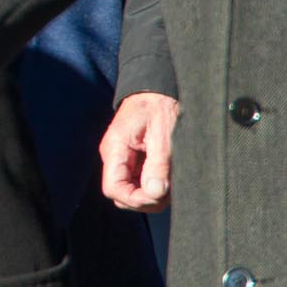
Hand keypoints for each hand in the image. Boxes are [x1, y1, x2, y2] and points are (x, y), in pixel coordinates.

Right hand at [99, 91, 178, 211]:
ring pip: (134, 190)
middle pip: (122, 194)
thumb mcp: (163, 133)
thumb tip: (154, 193)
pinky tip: (170, 174)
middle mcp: (115, 156)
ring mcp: (125, 159)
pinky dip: (157, 184)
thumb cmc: (160, 104)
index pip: (114, 189)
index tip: (160, 196)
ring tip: (173, 178)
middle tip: (171, 189)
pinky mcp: (135, 159)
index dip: (135, 199)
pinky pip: (142, 181)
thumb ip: (158, 164)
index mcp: (115, 148)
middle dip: (146, 199)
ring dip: (154, 192)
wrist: (158, 86)